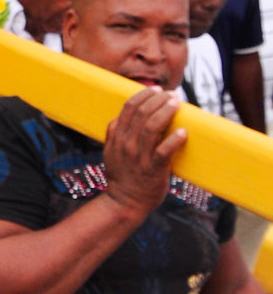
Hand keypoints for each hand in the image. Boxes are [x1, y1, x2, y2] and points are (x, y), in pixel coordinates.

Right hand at [102, 86, 185, 219]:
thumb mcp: (110, 153)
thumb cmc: (122, 176)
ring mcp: (139, 158)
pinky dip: (173, 140)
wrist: (125, 203)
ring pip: (152, 127)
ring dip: (166, 112)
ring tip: (177, 103)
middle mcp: (126, 145)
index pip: (128, 107)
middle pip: (141, 113)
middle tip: (172, 95)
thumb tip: (118, 117)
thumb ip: (113, 135)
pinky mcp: (153, 170)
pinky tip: (182, 132)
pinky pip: (163, 152)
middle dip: (158, 99)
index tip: (157, 90)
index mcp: (117, 138)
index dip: (144, 94)